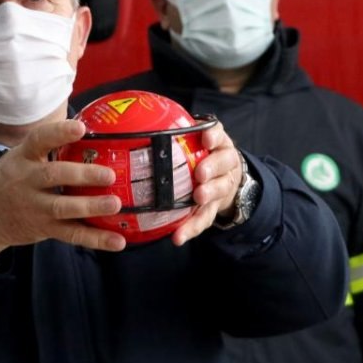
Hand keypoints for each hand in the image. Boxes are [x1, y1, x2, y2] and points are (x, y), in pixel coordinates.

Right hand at [0, 119, 127, 259]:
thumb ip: (50, 148)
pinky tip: (117, 241)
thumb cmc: (13, 178)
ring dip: (90, 207)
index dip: (59, 132)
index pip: (39, 139)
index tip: (79, 128)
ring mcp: (35, 207)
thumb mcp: (22, 157)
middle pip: (53, 176)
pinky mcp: (44, 229)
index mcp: (24, 157)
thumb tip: (94, 133)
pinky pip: (71, 235)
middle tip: (109, 175)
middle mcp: (27, 181)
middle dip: (82, 175)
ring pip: (63, 208)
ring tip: (115, 204)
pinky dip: (95, 239)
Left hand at [171, 120, 243, 246]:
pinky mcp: (215, 208)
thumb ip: (177, 134)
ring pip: (220, 189)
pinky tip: (178, 237)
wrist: (227, 178)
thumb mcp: (195, 140)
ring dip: (209, 193)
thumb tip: (135, 125)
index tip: (205, 139)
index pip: (218, 134)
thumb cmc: (201, 155)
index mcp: (217, 144)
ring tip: (198, 197)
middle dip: (212, 167)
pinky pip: (206, 219)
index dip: (213, 136)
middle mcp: (225, 163)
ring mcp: (223, 186)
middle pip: (223, 163)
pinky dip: (192, 228)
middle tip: (200, 173)